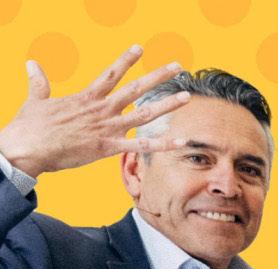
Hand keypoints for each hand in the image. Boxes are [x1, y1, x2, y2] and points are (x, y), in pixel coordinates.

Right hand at [0, 46, 191, 177]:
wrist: (29, 148)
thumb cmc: (30, 126)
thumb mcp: (35, 99)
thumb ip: (39, 82)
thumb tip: (31, 64)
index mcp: (87, 97)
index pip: (111, 73)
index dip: (126, 60)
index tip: (140, 48)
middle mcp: (101, 110)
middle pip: (135, 89)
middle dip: (158, 76)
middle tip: (178, 66)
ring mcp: (107, 128)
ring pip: (144, 114)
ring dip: (167, 105)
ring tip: (186, 96)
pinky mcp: (108, 147)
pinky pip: (141, 146)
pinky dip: (161, 144)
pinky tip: (180, 141)